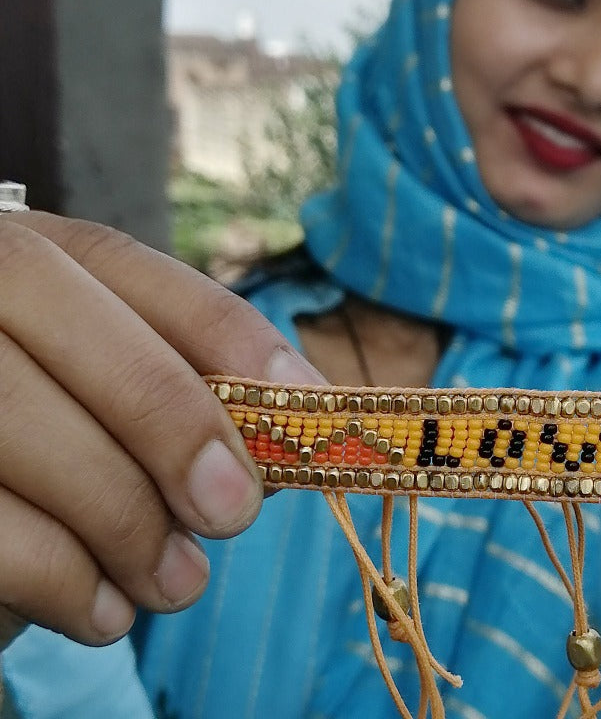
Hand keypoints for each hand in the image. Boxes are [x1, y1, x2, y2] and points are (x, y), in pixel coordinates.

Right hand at [0, 212, 325, 649]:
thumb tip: (283, 441)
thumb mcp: (100, 386)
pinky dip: (62, 580)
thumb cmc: (51, 431)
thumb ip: (174, 388)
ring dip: (124, 521)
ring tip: (178, 581)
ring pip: (20, 428)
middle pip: (74, 339)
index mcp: (19, 261)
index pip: (117, 261)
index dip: (216, 326)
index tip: (299, 392)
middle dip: (173, 427)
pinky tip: (106, 612)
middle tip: (234, 511)